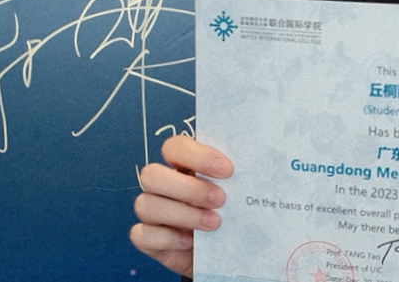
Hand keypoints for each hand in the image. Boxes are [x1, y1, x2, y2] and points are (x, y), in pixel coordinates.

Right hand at [130, 134, 234, 275]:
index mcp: (182, 165)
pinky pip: (142, 235)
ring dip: (183, 214)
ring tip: (214, 223)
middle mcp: (162, 185)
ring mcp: (152, 211)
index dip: (198, 156)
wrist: (222, 251)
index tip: (228, 170)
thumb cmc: (229, 214)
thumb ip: (236, 177)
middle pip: (152, 174)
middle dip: (189, 188)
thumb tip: (256, 164)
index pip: (175, 147)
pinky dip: (167, 238)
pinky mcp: (148, 239)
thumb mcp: (235, 191)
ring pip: (146, 204)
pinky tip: (190, 242)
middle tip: (221, 199)